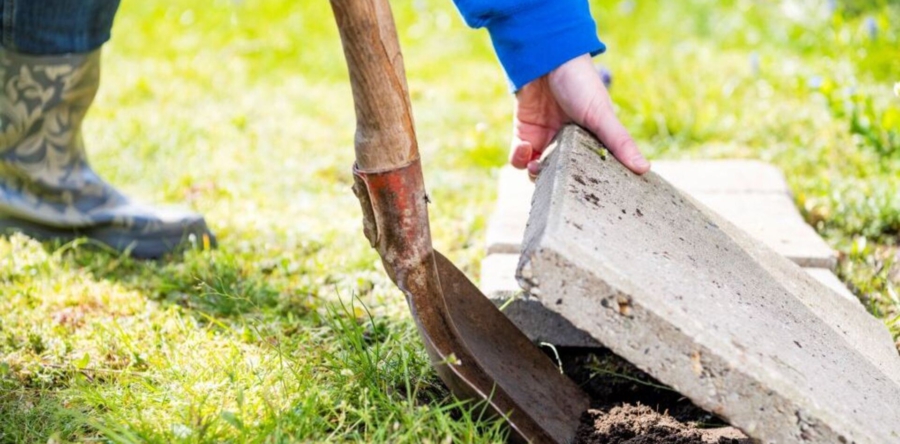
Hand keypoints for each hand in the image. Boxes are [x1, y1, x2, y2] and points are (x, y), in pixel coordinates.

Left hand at [509, 54, 649, 176]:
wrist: (547, 57)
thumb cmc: (581, 82)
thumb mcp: (602, 115)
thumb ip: (620, 143)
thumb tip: (644, 169)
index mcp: (591, 139)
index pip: (591, 170)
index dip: (588, 183)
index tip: (586, 191)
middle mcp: (568, 142)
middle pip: (561, 174)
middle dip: (556, 182)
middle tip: (555, 181)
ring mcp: (545, 138)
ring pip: (538, 170)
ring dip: (535, 173)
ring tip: (537, 166)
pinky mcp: (524, 133)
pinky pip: (519, 157)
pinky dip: (519, 159)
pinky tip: (525, 149)